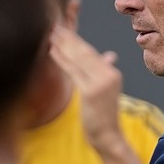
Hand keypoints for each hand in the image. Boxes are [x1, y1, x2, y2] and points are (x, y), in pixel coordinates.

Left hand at [49, 26, 123, 151]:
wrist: (108, 136)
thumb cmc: (104, 115)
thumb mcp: (107, 90)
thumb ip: (105, 71)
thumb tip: (110, 55)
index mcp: (112, 73)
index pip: (91, 52)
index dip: (76, 40)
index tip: (63, 30)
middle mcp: (109, 75)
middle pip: (85, 52)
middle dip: (68, 38)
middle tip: (54, 27)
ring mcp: (100, 83)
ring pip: (78, 60)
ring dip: (63, 46)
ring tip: (51, 36)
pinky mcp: (90, 92)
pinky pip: (73, 72)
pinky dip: (62, 60)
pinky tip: (52, 52)